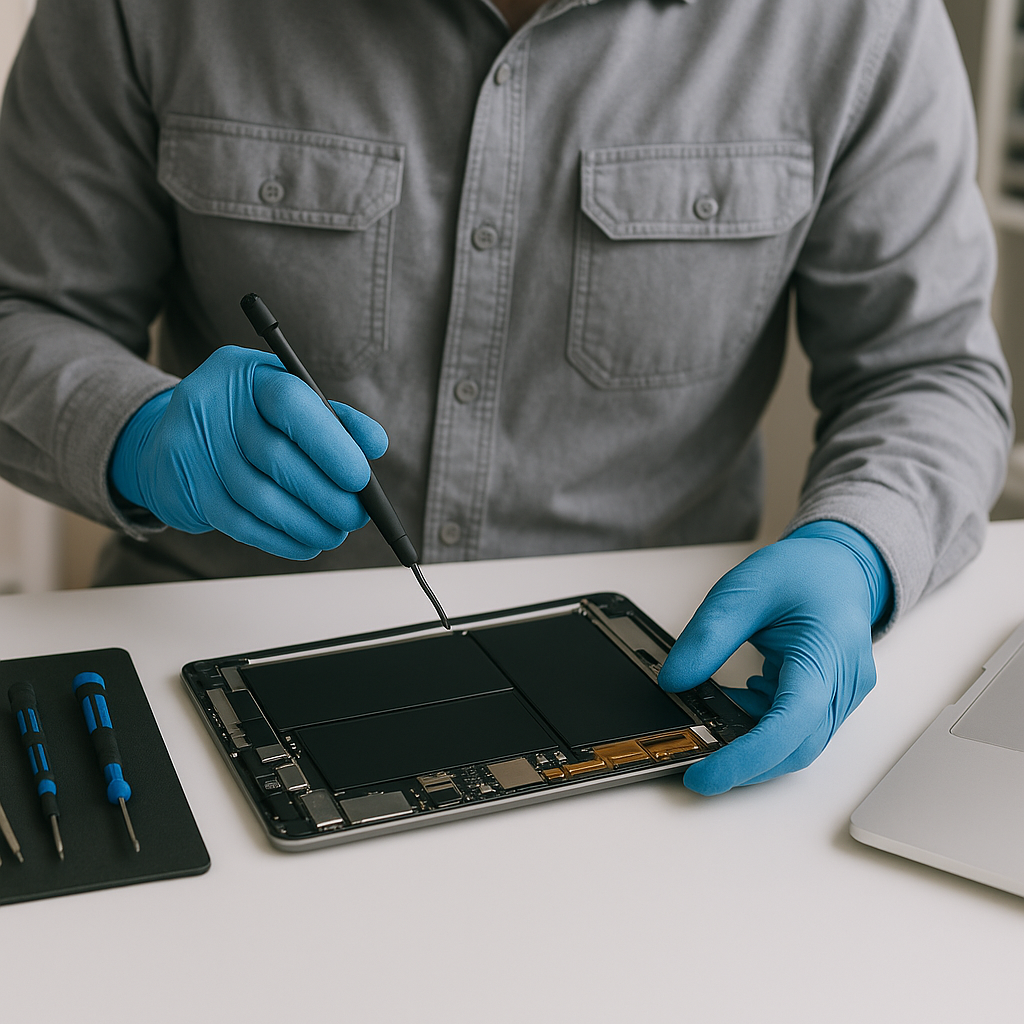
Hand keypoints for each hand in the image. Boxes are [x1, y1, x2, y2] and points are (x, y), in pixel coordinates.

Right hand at [109, 346, 387, 558]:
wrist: (170, 436)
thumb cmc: (246, 417)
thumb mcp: (285, 399)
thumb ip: (332, 418)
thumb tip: (374, 444)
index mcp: (242, 373)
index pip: (290, 403)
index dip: (331, 445)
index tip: (360, 478)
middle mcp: (208, 404)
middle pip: (276, 458)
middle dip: (326, 495)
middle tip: (355, 515)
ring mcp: (190, 448)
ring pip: (259, 498)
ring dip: (307, 523)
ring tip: (335, 532)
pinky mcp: (185, 489)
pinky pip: (240, 524)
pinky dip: (281, 539)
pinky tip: (307, 542)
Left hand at [658, 521, 891, 794]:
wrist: (839, 566)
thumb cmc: (803, 572)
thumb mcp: (742, 589)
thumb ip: (707, 636)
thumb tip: (674, 681)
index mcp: (826, 652)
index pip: (791, 722)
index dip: (747, 756)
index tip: (705, 774)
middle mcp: (842, 684)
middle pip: (795, 747)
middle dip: (744, 763)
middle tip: (695, 763)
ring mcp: (839, 697)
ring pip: (795, 744)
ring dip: (750, 744)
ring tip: (711, 717)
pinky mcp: (827, 701)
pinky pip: (793, 729)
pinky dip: (758, 727)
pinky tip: (735, 703)